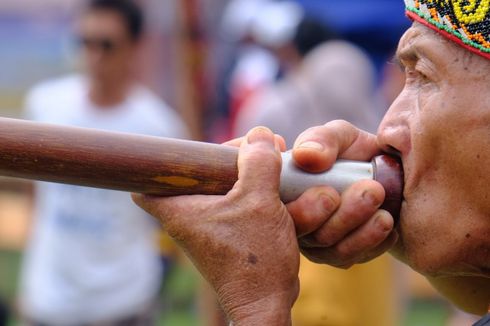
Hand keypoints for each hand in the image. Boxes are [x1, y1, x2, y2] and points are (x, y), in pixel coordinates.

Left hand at [133, 127, 298, 324]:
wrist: (267, 302)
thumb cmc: (255, 259)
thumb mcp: (258, 201)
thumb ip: (258, 162)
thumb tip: (260, 134)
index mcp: (179, 208)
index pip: (146, 177)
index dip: (164, 158)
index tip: (192, 148)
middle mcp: (186, 217)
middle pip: (194, 172)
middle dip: (222, 157)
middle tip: (253, 149)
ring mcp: (207, 226)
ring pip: (218, 184)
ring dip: (242, 172)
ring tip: (268, 164)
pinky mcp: (225, 233)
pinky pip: (233, 200)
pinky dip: (250, 190)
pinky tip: (271, 186)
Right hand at [286, 120, 397, 267]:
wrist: (388, 170)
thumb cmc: (355, 150)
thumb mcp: (340, 136)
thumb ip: (322, 139)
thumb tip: (306, 156)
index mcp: (281, 189)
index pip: (275, 211)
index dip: (300, 210)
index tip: (331, 196)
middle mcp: (289, 218)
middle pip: (303, 235)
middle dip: (339, 219)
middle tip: (371, 192)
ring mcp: (312, 241)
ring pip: (327, 250)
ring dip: (359, 231)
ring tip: (384, 211)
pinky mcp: (336, 254)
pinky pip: (348, 258)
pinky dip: (370, 244)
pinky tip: (387, 225)